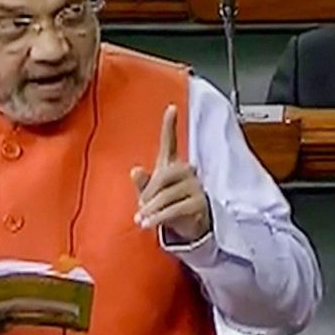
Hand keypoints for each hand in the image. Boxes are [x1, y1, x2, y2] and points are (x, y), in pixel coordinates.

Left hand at [130, 104, 210, 242]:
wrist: (188, 227)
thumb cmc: (166, 204)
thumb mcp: (149, 194)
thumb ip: (141, 183)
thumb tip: (135, 170)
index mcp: (172, 165)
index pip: (170, 142)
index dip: (171, 125)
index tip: (171, 107)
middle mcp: (186, 172)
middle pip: (164, 175)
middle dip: (149, 192)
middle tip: (140, 207)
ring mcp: (195, 187)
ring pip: (168, 195)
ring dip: (151, 209)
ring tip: (142, 220)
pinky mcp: (199, 204)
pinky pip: (175, 209)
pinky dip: (158, 217)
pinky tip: (149, 224)